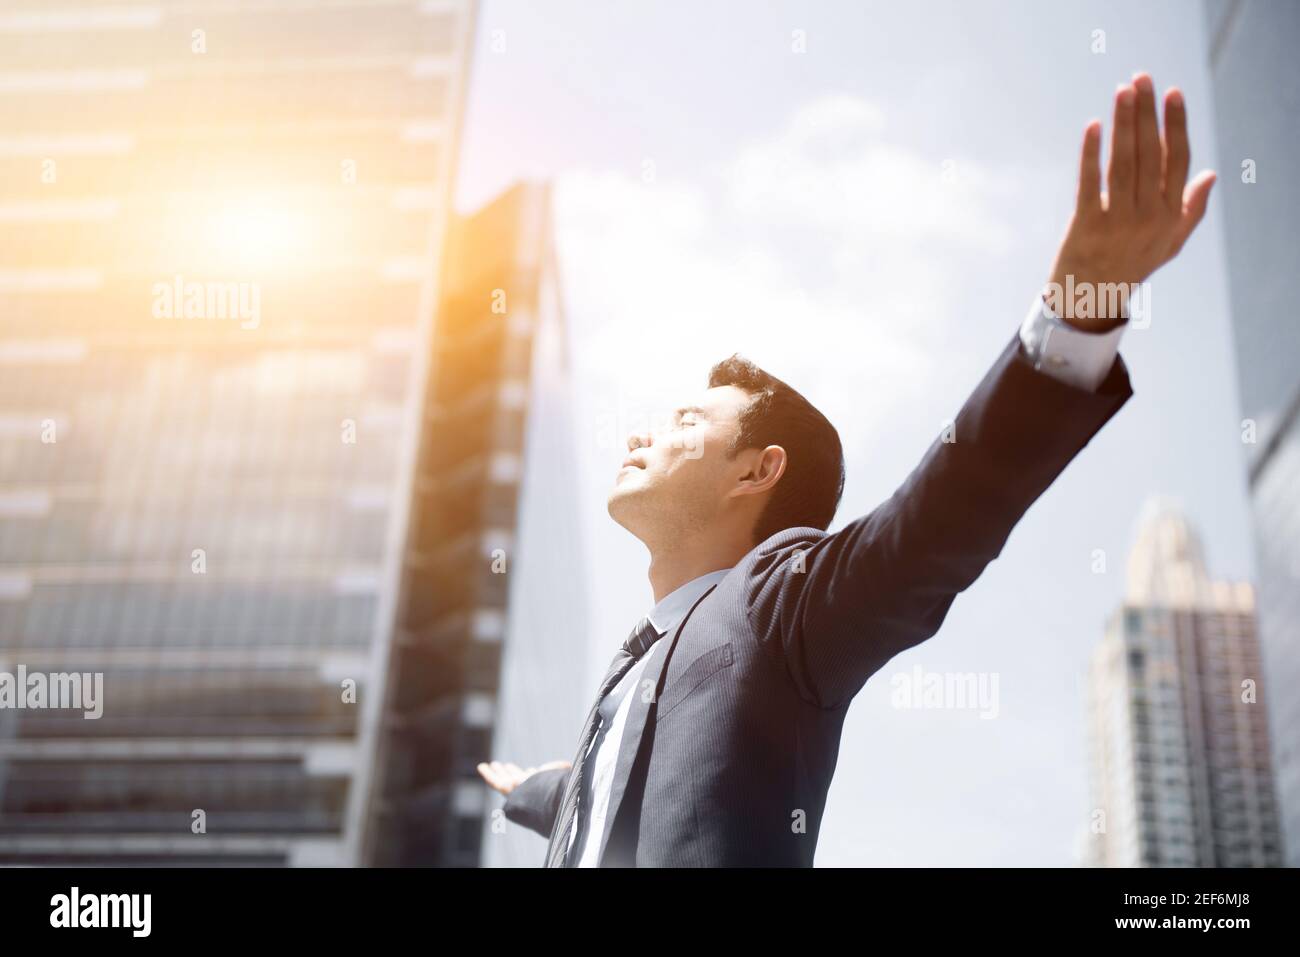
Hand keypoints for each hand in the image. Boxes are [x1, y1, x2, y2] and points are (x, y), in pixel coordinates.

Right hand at [476, 759, 570, 795]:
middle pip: (517, 780)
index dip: (530, 774)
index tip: (530, 769)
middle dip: (512, 772)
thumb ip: (560, 769)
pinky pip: (494, 782)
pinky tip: (481, 767)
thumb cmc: (555, 791)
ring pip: (503, 780)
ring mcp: (515, 790)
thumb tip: (568, 765)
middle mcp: (526, 790)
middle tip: (506, 766)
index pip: (533, 780)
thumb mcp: (558, 776)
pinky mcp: (506, 790)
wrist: (546, 801)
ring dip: (498, 772)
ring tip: (495, 765)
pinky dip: (487, 774)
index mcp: (538, 788)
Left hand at [1046, 73, 1215, 330]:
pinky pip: (1089, 184)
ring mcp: (1117, 223)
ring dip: (1123, 124)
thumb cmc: (1131, 266)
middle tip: (1141, 78)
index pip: (1176, 160)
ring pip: (1123, 164)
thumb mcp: (1169, 243)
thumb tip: (1210, 176)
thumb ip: (1190, 210)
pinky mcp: (1087, 228)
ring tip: (1122, 91)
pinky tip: (1093, 127)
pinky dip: (1091, 154)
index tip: (1172, 93)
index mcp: (1170, 215)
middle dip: (1146, 113)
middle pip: (1149, 154)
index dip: (1175, 125)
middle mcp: (1147, 218)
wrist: (1091, 301)